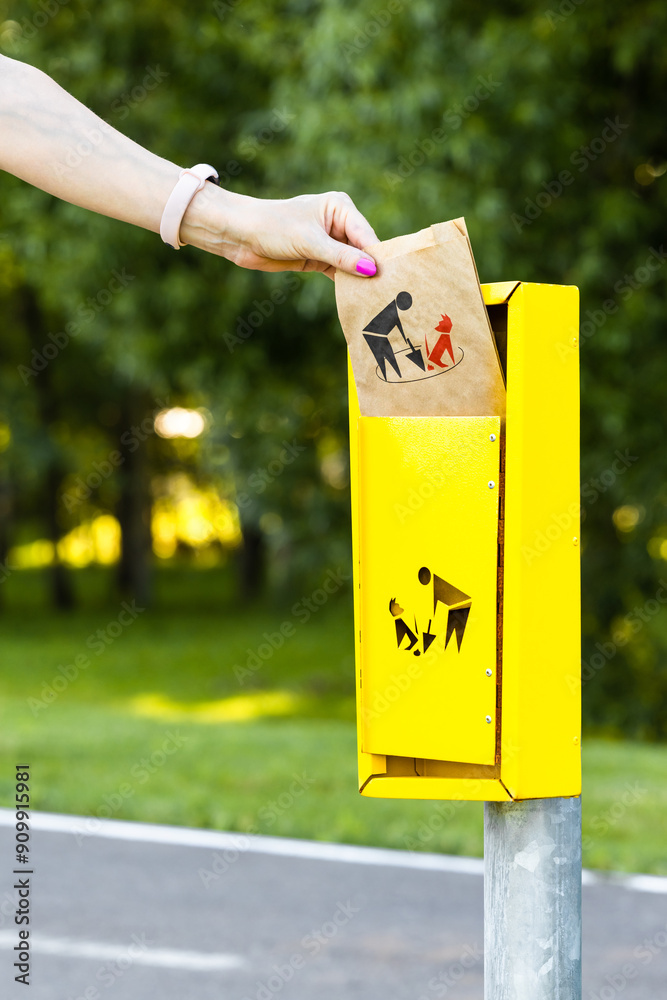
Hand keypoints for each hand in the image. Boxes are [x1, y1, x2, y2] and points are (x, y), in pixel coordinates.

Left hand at [180, 187, 378, 279]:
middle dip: (371, 269)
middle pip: (363, 250)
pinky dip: (347, 284)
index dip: (378, 257)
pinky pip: (340, 272)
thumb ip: (342, 257)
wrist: (241, 235)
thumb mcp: (310, 242)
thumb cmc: (274, 227)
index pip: (367, 235)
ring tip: (376, 299)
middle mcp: (339, 223)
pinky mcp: (319, 258)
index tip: (391, 279)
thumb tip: (371, 270)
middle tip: (388, 293)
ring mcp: (330, 242)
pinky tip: (357, 298)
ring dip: (359, 279)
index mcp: (341, 207)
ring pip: (353, 263)